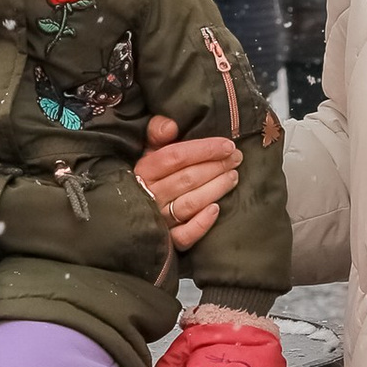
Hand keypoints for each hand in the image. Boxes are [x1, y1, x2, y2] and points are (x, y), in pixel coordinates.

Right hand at [135, 115, 242, 250]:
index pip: (175, 156)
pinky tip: (217, 210)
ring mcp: (158, 219)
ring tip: (233, 177)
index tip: (227, 145)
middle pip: (187, 178)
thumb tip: (170, 126)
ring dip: (216, 189)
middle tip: (237, 159)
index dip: (204, 149)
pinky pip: (184, 235)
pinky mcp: (167, 240)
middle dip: (216, 166)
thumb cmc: (149, 176)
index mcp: (144, 170)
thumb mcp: (147, 149)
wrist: (130, 211)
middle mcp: (149, 195)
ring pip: (190, 203)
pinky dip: (201, 224)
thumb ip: (156, 132)